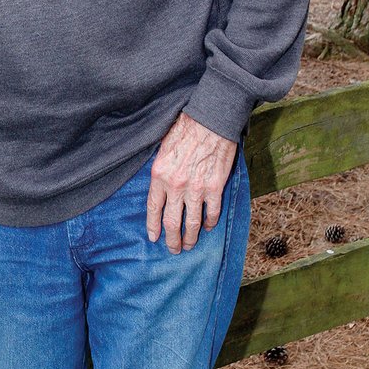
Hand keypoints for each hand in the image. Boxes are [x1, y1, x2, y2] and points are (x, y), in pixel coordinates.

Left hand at [146, 112, 237, 254]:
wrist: (211, 119)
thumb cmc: (185, 128)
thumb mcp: (162, 148)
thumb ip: (160, 171)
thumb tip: (160, 189)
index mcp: (159, 175)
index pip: (153, 208)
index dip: (153, 226)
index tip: (154, 237)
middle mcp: (176, 185)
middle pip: (172, 222)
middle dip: (172, 240)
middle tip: (173, 249)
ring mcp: (196, 189)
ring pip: (191, 223)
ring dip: (190, 238)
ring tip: (189, 245)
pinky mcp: (215, 187)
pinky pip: (211, 213)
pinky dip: (209, 223)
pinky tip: (207, 227)